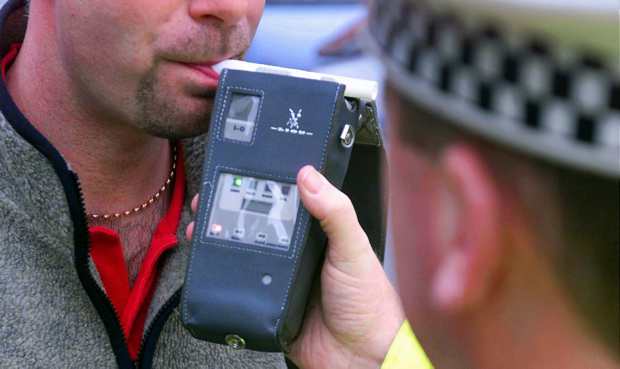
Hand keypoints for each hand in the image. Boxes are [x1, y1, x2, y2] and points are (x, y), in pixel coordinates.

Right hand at [185, 166, 403, 368]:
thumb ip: (336, 212)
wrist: (359, 356)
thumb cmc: (368, 301)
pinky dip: (224, 276)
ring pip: (244, 253)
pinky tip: (210, 263)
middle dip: (232, 212)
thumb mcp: (353, 248)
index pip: (287, 202)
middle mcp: (296, 253)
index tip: (243, 174)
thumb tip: (310, 176)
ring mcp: (279, 278)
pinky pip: (240, 286)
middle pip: (258, 225)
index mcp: (317, 234)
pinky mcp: (266, 303)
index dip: (265, 188)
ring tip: (202, 227)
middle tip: (210, 200)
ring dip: (222, 241)